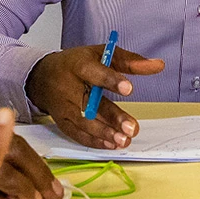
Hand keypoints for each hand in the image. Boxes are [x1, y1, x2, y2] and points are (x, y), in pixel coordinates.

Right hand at [25, 44, 164, 149]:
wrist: (42, 77)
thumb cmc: (75, 64)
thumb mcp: (102, 54)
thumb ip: (130, 60)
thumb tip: (158, 65)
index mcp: (79, 66)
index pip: (95, 73)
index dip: (111, 80)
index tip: (128, 88)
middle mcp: (69, 88)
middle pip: (90, 104)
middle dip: (111, 118)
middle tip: (131, 128)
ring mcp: (64, 107)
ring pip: (84, 123)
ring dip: (105, 134)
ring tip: (124, 140)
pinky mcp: (62, 122)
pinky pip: (78, 134)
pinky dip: (94, 141)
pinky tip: (111, 145)